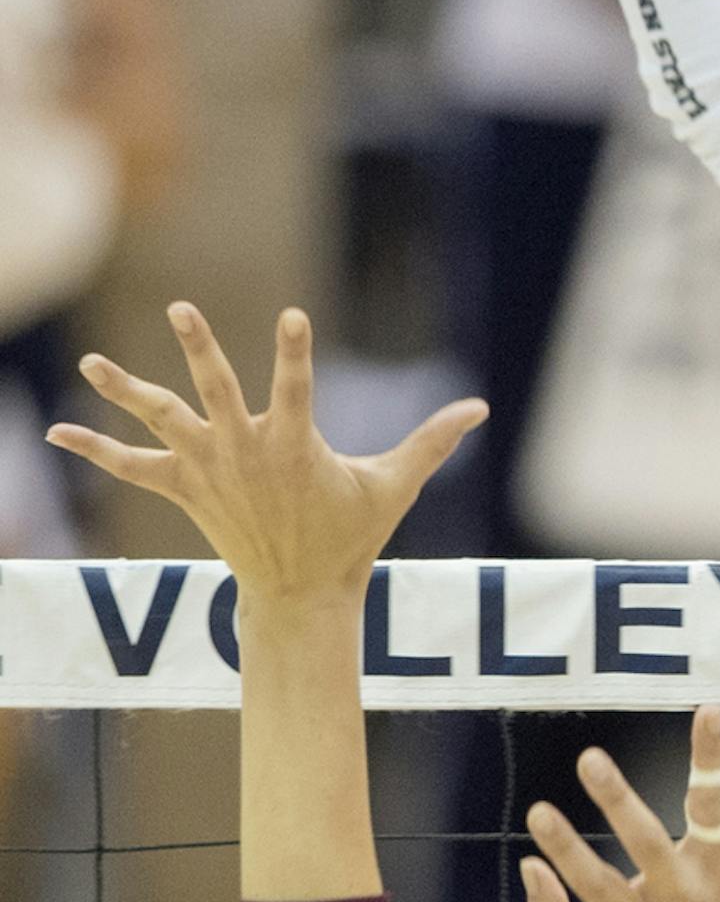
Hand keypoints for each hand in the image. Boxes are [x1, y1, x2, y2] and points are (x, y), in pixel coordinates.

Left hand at [48, 304, 485, 604]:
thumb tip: (481, 407)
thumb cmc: (350, 534)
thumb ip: (432, 441)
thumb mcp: (393, 486)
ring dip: (124, 392)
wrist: (299, 593)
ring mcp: (210, 470)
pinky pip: (131, 467)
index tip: (292, 315)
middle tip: (181, 308)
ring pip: (162, 421)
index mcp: (294, 445)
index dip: (295, 351)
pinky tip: (54, 432)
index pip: (296, 386)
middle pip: (216, 391)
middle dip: (200, 349)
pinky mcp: (185, 489)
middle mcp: (245, 452)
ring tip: (91, 362)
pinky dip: (93, 449)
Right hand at [523, 707, 719, 901]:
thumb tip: (529, 868)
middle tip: (589, 760)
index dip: (564, 850)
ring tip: (705, 715)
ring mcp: (716, 870)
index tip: (538, 811)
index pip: (596, 884)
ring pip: (711, 811)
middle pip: (649, 844)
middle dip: (618, 801)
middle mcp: (680, 895)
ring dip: (707, 762)